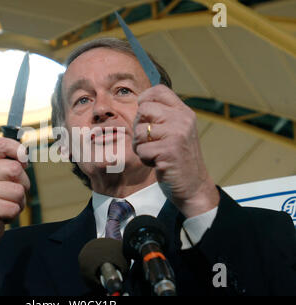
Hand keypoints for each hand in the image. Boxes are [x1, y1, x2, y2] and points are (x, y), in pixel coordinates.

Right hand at [0, 137, 29, 267]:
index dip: (18, 151)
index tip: (24, 162)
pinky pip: (14, 207)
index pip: (1, 144)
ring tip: (3, 207)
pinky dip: (13, 215)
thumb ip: (6, 165)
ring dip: (18, 203)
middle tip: (10, 195)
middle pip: (16, 169)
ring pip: (18, 190)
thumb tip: (25, 156)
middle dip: (22, 185)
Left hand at [132, 85, 218, 217]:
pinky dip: (145, 159)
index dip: (145, 100)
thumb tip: (140, 100)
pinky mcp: (170, 150)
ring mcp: (177, 134)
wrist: (193, 185)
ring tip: (154, 153)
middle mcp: (182, 119)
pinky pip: (142, 150)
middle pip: (143, 110)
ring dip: (140, 146)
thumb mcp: (175, 131)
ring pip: (139, 131)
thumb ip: (163, 116)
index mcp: (184, 112)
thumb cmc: (178, 158)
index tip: (145, 117)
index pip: (159, 90)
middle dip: (139, 127)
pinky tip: (158, 163)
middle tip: (149, 141)